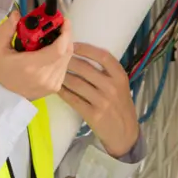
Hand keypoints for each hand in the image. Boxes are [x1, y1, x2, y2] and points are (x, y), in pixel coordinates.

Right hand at [0, 12, 73, 100]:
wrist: (0, 97)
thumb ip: (7, 29)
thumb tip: (17, 14)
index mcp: (32, 66)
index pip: (59, 49)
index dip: (66, 32)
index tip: (63, 20)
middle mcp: (45, 77)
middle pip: (66, 51)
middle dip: (65, 35)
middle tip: (57, 25)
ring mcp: (52, 84)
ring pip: (67, 58)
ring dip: (64, 45)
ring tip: (52, 37)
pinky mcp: (55, 87)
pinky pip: (64, 66)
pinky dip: (61, 56)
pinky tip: (51, 52)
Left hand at [58, 43, 139, 158]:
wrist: (124, 132)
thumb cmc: (120, 104)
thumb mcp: (120, 85)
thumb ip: (108, 72)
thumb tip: (84, 54)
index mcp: (120, 76)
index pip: (103, 56)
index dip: (86, 49)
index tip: (73, 44)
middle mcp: (112, 87)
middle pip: (86, 68)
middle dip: (69, 60)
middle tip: (57, 56)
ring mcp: (102, 102)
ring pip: (77, 83)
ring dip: (63, 75)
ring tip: (53, 70)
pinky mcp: (93, 115)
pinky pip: (73, 99)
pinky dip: (63, 92)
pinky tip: (56, 87)